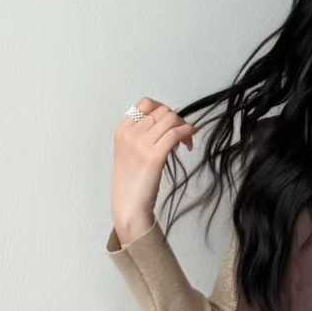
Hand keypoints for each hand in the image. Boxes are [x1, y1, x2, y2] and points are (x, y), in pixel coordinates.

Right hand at [111, 97, 195, 242]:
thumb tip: (170, 122)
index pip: (146, 104)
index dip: (163, 109)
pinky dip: (187, 134)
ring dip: (184, 127)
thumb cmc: (132, 181)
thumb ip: (144, 134)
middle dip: (177, 119)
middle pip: (162, 111)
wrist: (129, 206)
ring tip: (186, 143)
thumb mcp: (131, 151)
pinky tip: (189, 145)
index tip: (171, 123)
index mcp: (122, 130)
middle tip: (183, 136)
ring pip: (171, 119)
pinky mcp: (153, 157)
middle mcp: (130, 134)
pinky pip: (176, 133)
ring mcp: (140, 145)